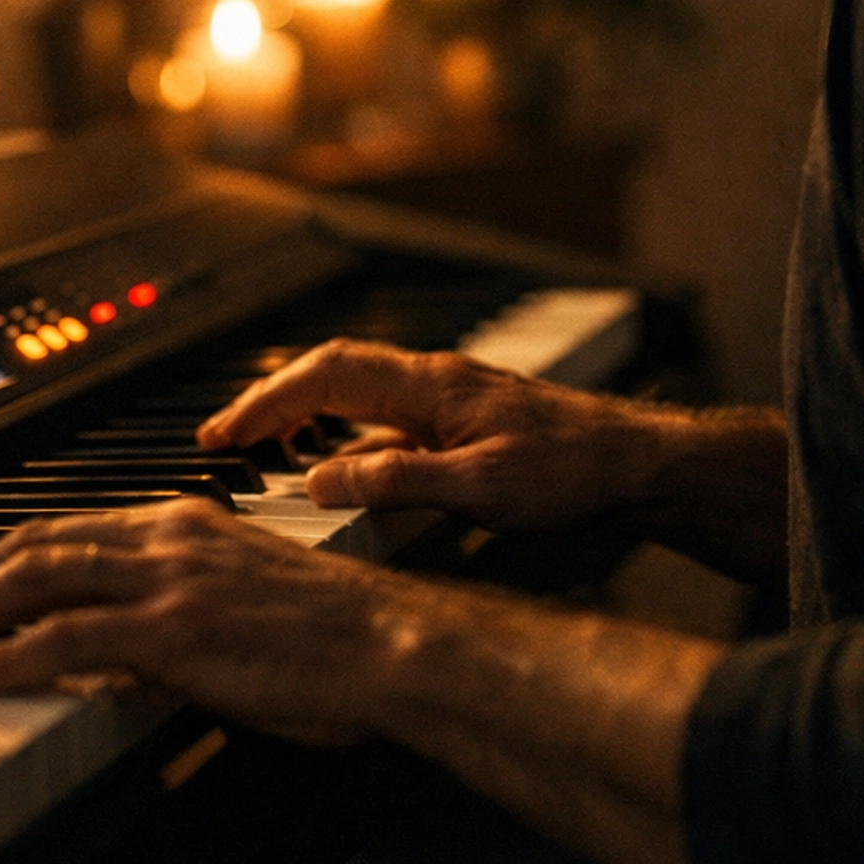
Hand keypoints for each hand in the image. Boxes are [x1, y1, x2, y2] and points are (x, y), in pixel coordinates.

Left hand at [0, 498, 396, 741]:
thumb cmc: (344, 637)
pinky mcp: (174, 627)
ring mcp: (171, 578)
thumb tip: (134, 646)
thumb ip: (189, 606)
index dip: (4, 555)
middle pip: (39, 544)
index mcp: (191, 523)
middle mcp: (172, 536)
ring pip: (36, 579)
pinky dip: (3, 655)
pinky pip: (65, 636)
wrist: (397, 644)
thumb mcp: (251, 601)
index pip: (73, 528)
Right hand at [197, 343, 670, 530]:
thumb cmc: (574, 473)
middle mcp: (436, 382)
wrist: (641, 466)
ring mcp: (452, 401)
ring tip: (266, 453)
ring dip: (307, 416)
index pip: (325, 376)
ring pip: (360, 395)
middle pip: (333, 374)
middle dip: (272, 402)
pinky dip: (348, 439)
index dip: (265, 404)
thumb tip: (318, 482)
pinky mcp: (467, 424)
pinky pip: (388, 420)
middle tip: (224, 440)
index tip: (221, 436)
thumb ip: (397, 483)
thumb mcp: (481, 490)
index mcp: (431, 386)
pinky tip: (342, 472)